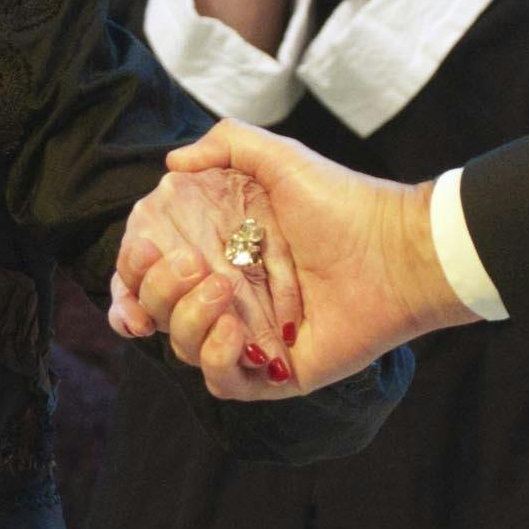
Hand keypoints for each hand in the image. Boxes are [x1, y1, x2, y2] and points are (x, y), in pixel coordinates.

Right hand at [109, 119, 456, 394]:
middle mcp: (228, 298)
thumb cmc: (346, 203)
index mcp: (219, 252)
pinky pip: (222, 384)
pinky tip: (236, 331)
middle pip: (156, 312)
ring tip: (223, 290)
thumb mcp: (281, 158)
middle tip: (189, 264)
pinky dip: (217, 360)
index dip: (130, 276)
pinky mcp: (276, 373)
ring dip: (188, 320)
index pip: (151, 275)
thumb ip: (225, 144)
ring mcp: (250, 337)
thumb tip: (172, 164)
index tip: (139, 257)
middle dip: (155, 291)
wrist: (398, 252)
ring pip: (182, 348)